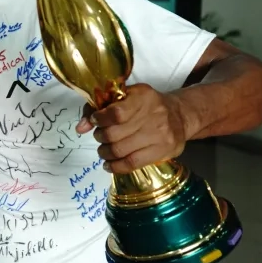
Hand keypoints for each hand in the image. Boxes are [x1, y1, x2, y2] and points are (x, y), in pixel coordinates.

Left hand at [75, 83, 189, 173]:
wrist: (180, 115)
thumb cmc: (146, 105)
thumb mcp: (125, 96)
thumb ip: (99, 107)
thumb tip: (81, 128)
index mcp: (142, 97)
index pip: (116, 113)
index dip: (100, 120)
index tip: (95, 121)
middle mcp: (153, 115)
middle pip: (114, 134)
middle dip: (100, 137)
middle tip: (100, 137)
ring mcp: (160, 135)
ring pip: (120, 150)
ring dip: (105, 152)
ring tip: (104, 150)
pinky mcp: (163, 151)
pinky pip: (132, 164)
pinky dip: (115, 166)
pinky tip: (110, 164)